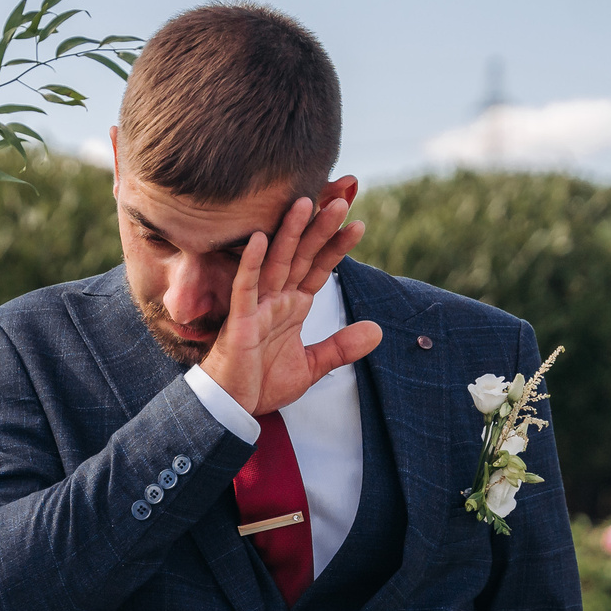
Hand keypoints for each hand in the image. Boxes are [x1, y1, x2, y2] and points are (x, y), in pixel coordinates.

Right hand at [197, 178, 380, 416]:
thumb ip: (341, 347)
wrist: (233, 408)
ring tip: (306, 203)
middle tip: (340, 202)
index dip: (337, 247)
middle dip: (319, 229)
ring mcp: (257, 306)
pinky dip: (250, 263)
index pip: (318, 269)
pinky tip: (259, 240)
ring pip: (275, 262)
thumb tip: (377, 330)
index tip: (359, 225)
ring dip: (289, 233)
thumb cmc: (262, 384)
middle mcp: (275, 299)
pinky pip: (244, 287)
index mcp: (292, 306)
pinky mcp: (239, 320)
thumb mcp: (311, 366)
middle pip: (301, 256)